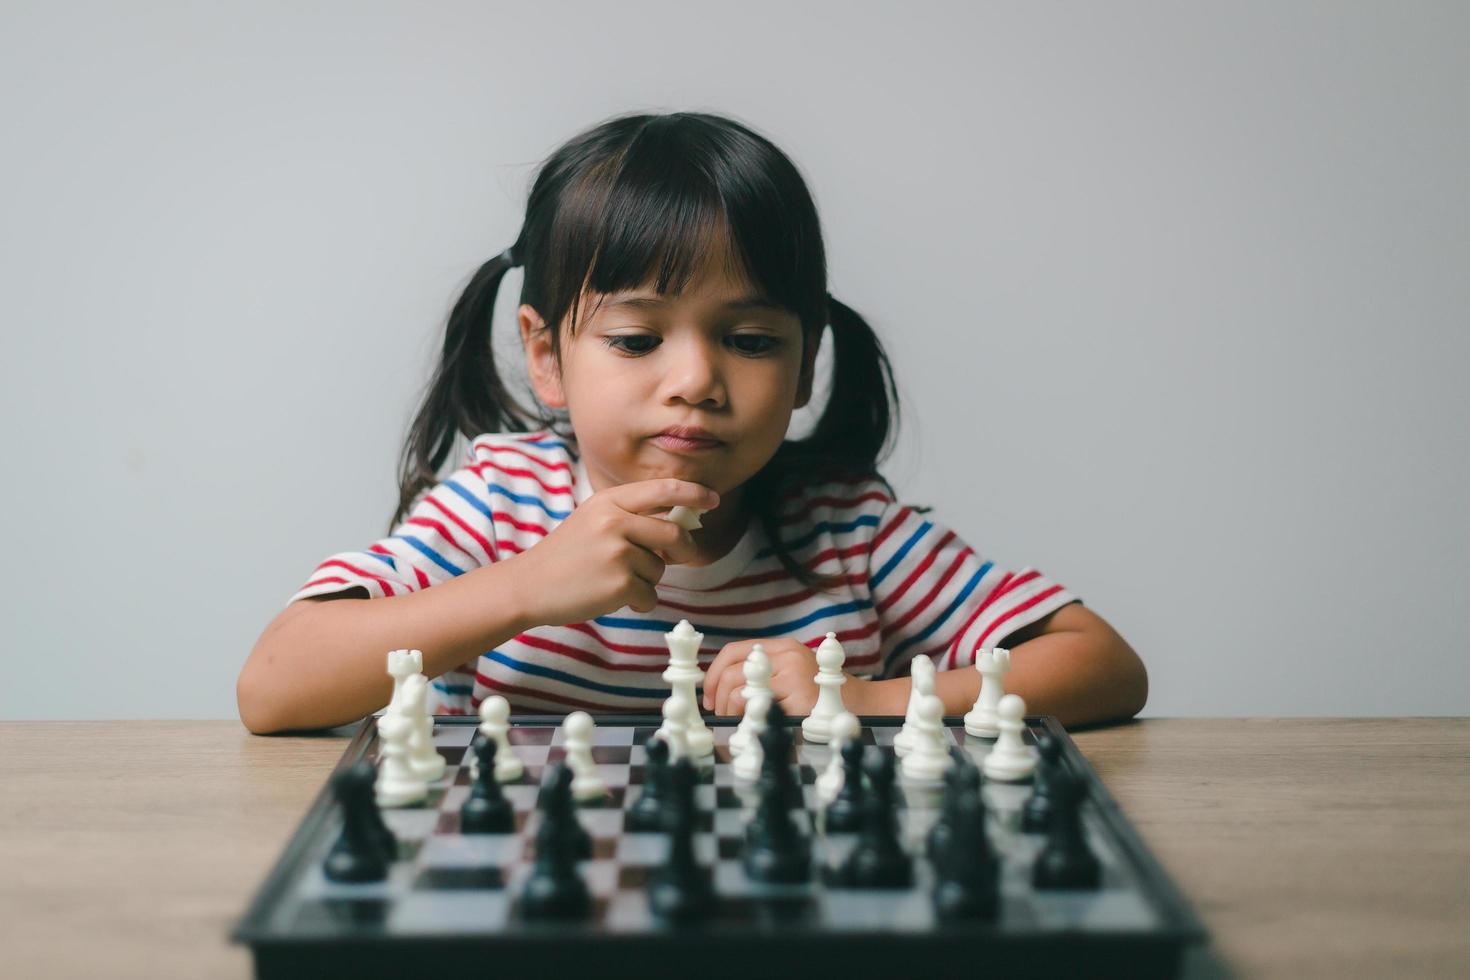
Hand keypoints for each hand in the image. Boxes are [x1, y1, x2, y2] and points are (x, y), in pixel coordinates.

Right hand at [505, 478, 718, 626]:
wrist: (527, 586)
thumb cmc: (565, 556)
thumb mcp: (593, 520)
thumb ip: (630, 517)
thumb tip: (678, 525)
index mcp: (609, 501)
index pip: (662, 490)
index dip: (693, 493)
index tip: (712, 500)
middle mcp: (615, 521)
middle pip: (673, 534)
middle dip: (684, 550)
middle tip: (681, 558)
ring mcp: (618, 552)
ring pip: (660, 568)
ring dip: (647, 580)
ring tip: (613, 580)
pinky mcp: (619, 583)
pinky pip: (650, 594)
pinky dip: (638, 601)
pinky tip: (611, 597)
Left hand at [703, 637, 861, 717]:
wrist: (863, 706)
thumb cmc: (822, 695)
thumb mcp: (793, 673)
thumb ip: (764, 673)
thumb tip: (721, 691)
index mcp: (783, 647)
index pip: (734, 651)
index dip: (714, 674)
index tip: (708, 696)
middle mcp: (788, 656)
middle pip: (734, 672)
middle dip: (719, 697)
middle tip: (720, 715)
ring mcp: (795, 676)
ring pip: (742, 690)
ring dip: (731, 711)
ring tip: (739, 722)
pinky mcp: (800, 699)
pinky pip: (761, 709)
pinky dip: (751, 720)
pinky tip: (757, 726)